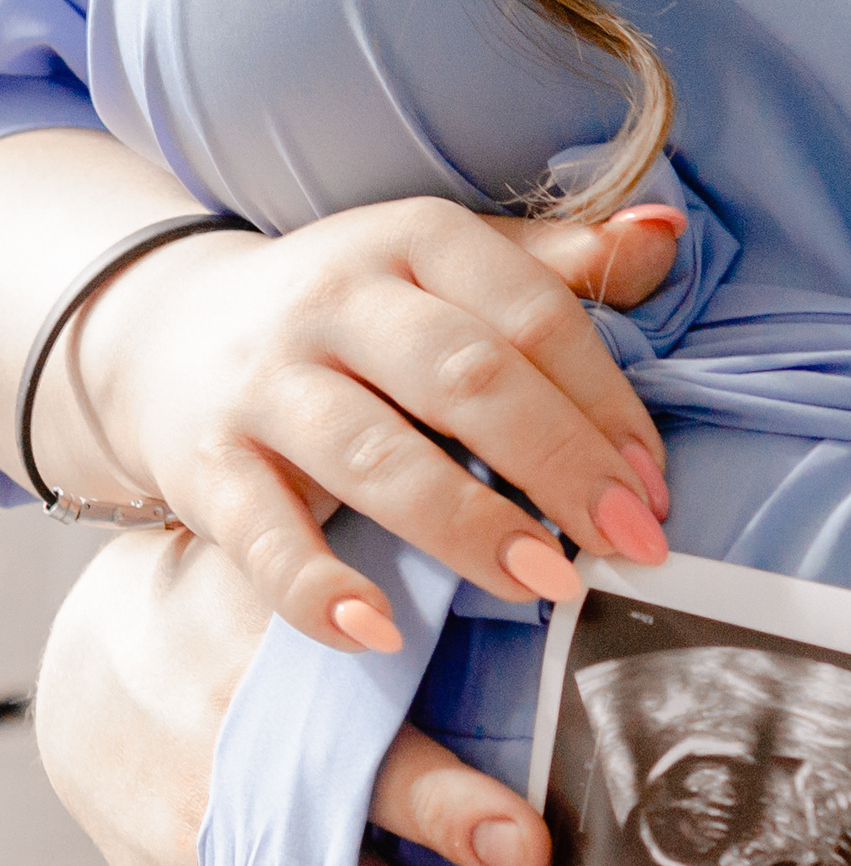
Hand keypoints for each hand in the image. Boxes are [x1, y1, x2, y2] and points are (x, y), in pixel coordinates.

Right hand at [32, 141, 679, 652]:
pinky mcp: (208, 463)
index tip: (654, 490)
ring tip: (547, 585)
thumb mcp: (454, 269)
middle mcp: (336, 301)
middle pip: (465, 378)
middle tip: (631, 544)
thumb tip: (662, 232)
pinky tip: (378, 632)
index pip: (532, 317)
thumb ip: (559, 264)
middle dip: (561, 464)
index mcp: (417, 243)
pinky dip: (317, 589)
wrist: (172, 331)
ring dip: (469, 527)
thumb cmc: (363, 316)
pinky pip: (264, 535)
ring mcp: (266, 382)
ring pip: (375, 455)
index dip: (606, 406)